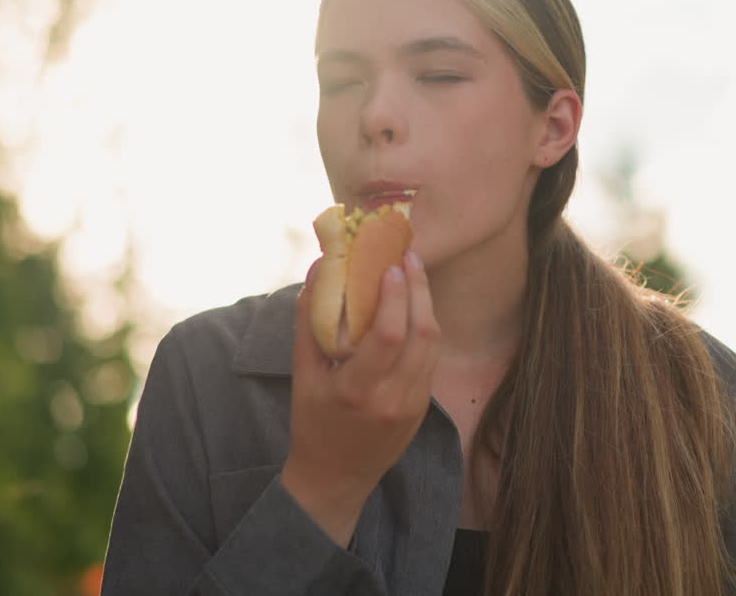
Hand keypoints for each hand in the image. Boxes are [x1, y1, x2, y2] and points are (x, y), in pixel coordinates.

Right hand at [280, 250, 439, 545]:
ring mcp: (412, 406)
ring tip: (415, 275)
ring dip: (426, 305)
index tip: (391, 265)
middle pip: (420, 334)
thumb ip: (309, 321)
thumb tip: (320, 269)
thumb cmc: (312, 422)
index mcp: (355, 391)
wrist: (334, 478)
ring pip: (433, 345)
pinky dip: (425, 329)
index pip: (387, 335)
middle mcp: (391, 399)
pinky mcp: (423, 409)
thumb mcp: (302, 374)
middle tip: (409, 257)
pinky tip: (415, 308)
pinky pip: (431, 360)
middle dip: (419, 289)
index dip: (395, 295)